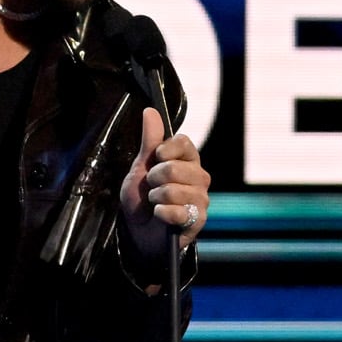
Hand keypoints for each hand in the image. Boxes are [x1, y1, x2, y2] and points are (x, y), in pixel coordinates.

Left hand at [119, 108, 209, 262]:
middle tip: (152, 187)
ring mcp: (201, 199)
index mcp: (188, 161)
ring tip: (156, 203)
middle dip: (154, 179)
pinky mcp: (198, 220)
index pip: (185, 143)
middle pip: (175, 167)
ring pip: (173, 190)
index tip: (157, 157)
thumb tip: (150, 111)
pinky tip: (160, 215)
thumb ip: (149, 141)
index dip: (167, 149)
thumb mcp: (141, 167)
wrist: (139, 231)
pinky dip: (161, 213)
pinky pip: (177, 211)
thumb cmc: (143, 198)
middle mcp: (199, 177)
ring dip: (156, 198)